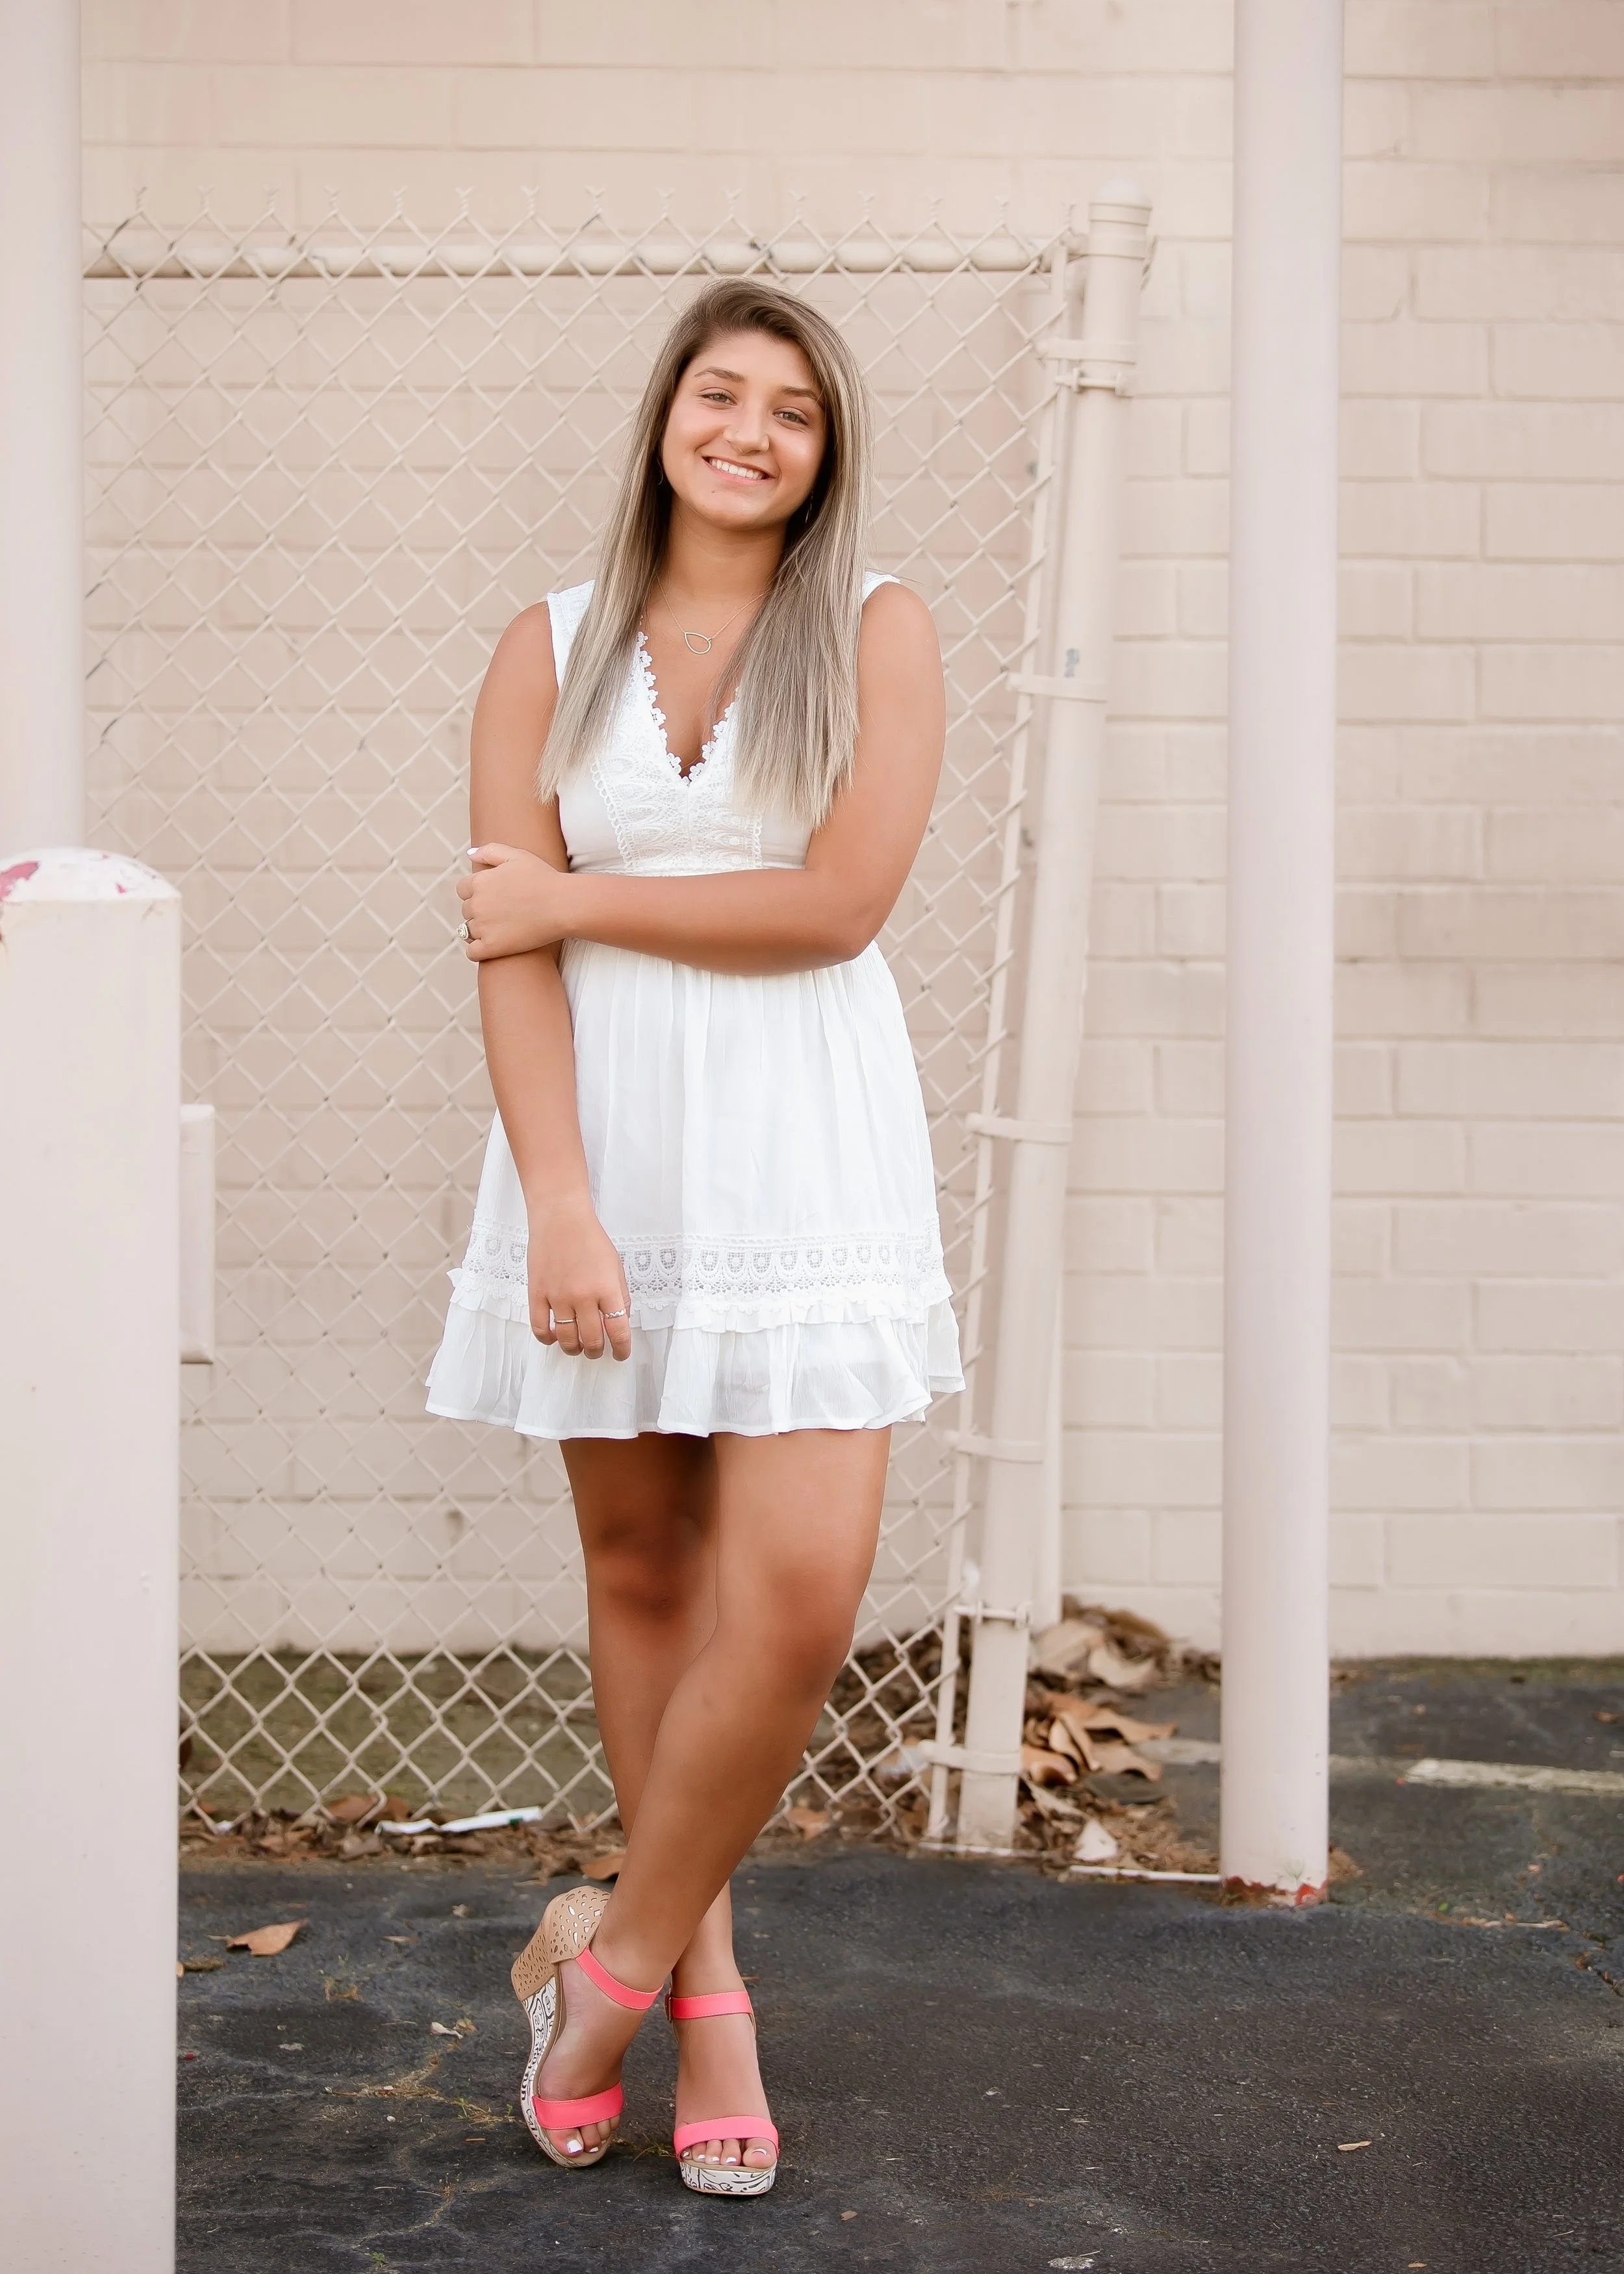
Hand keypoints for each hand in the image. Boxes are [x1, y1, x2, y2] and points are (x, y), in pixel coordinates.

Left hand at [457, 843, 573, 958]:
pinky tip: (491, 946)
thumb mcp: (517, 855)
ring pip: (468, 931)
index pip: (463, 889)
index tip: (493, 897)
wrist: (563, 905)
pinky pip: (472, 952)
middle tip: (502, 913)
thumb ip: (490, 851)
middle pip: (466, 910)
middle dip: (480, 911)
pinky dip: (478, 951)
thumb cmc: (544, 878)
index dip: (477, 893)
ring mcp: (483, 927)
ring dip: (480, 930)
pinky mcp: (492, 947)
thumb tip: (469, 855)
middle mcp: (477, 904)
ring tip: (501, 929)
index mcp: (480, 882)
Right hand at [527, 1194, 631, 1361]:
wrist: (561, 1218)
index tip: (620, 1354)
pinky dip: (547, 1339)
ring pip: (566, 1339)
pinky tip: (554, 1337)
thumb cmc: (591, 1240)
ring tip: (577, 1347)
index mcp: (607, 1289)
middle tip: (596, 1350)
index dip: (621, 1349)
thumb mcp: (616, 1267)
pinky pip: (540, 1328)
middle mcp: (583, 1296)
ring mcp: (558, 1296)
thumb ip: (619, 1296)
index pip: (618, 1331)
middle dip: (596, 1351)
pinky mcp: (537, 1294)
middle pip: (591, 1340)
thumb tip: (618, 1323)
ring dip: (574, 1349)